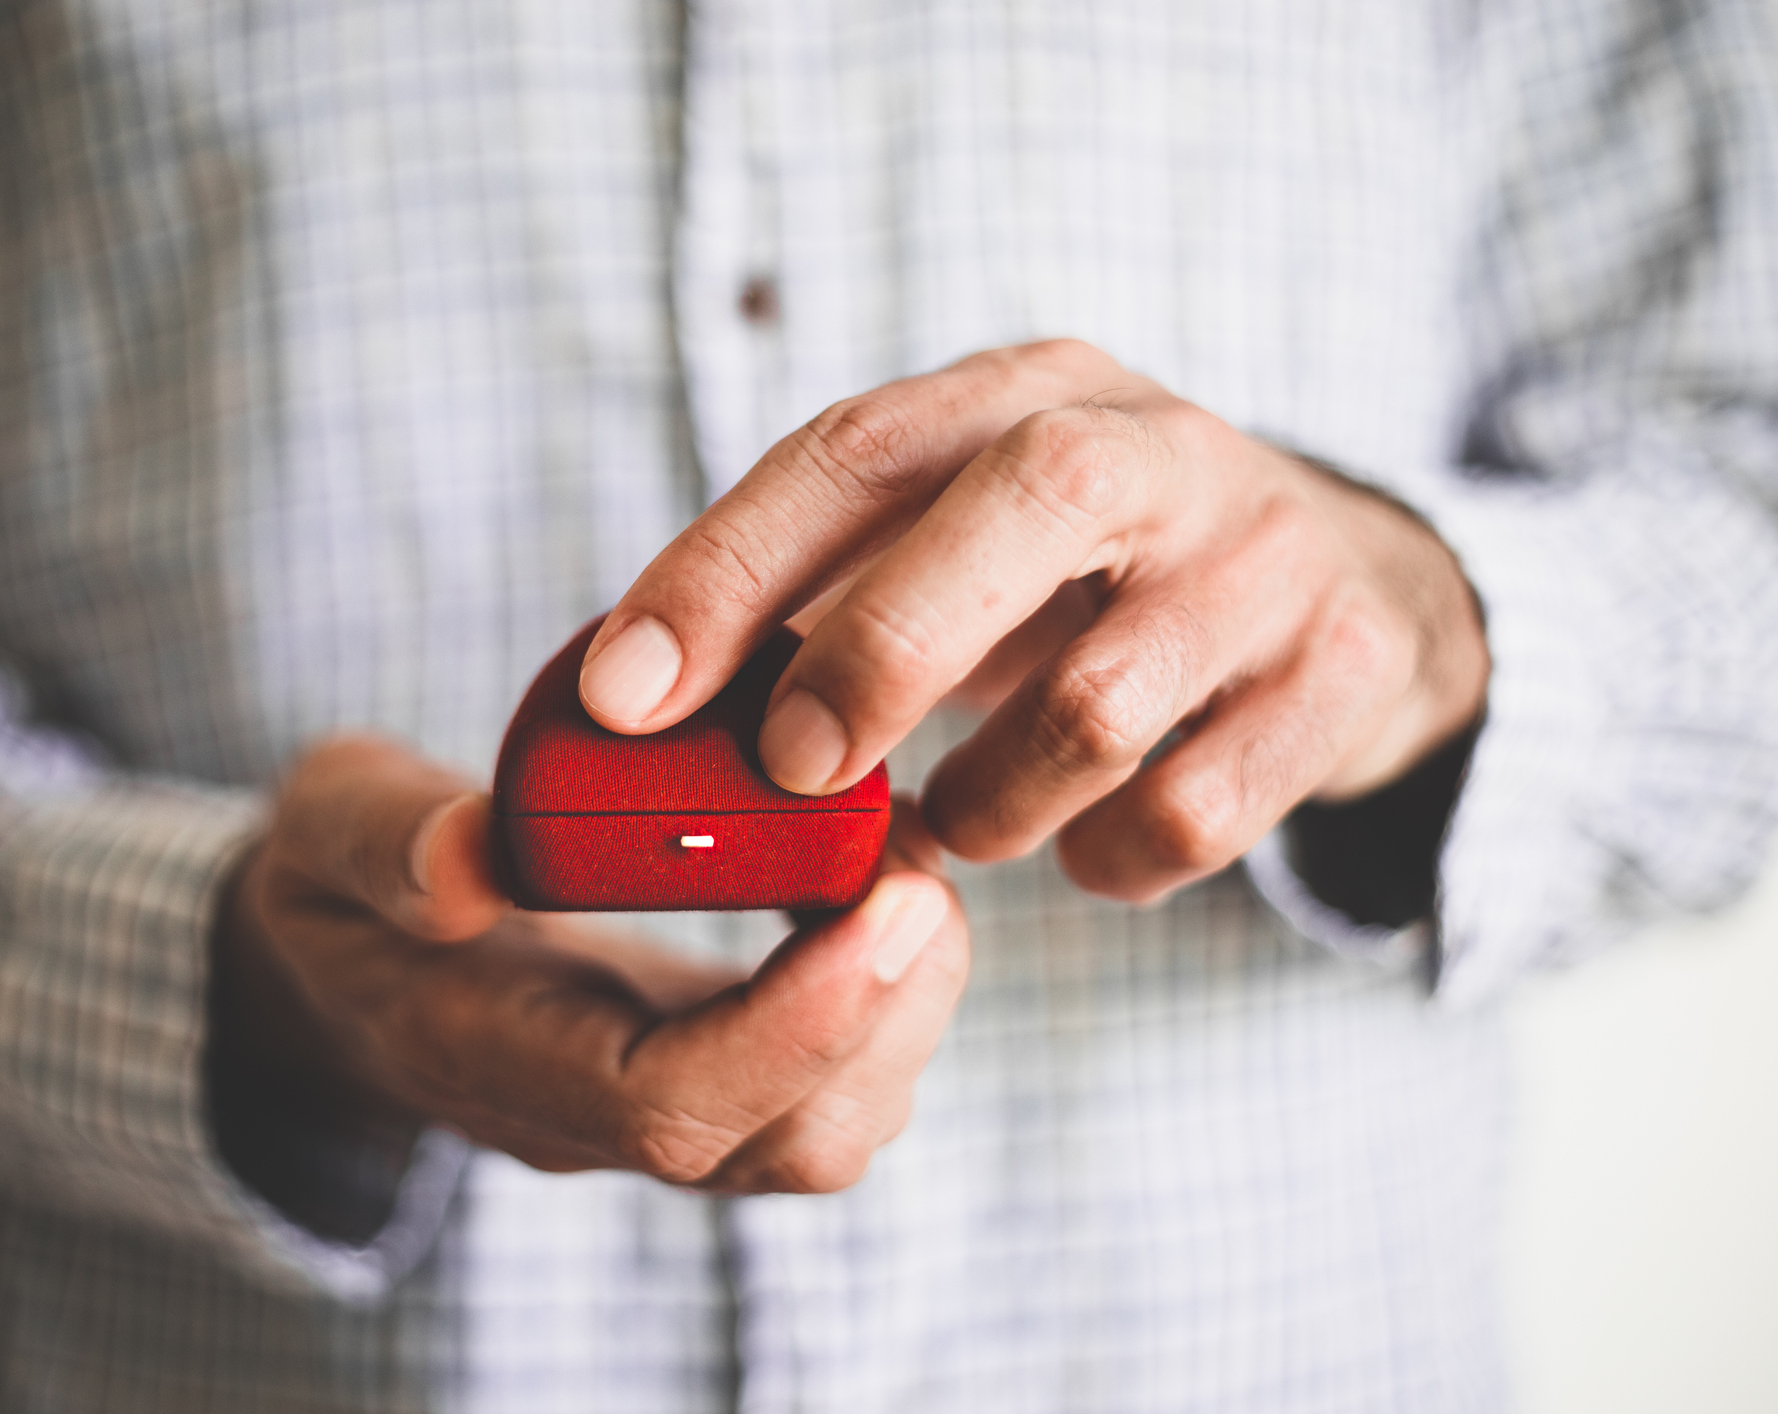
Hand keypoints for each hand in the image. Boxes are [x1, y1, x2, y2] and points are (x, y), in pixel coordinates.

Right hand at [213, 737, 967, 1193]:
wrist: (344, 955)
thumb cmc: (339, 881)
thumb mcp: (326, 828)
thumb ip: (384, 841)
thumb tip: (467, 858)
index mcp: (490, 1058)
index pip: (666, 1105)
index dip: (794, 1026)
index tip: (886, 901)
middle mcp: (587, 1117)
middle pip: (780, 1140)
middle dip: (888, 1011)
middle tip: (926, 866)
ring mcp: (652, 1108)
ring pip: (823, 1126)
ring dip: (903, 1002)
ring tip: (910, 860)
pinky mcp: (704, 1071)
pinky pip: (827, 1078)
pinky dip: (885, 987)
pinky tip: (876, 878)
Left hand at [577, 340, 1488, 902]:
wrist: (1352, 586)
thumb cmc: (1089, 574)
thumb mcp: (963, 534)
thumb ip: (819, 593)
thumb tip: (633, 709)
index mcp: (1027, 390)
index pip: (858, 448)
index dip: (727, 568)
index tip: (622, 693)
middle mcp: (1158, 445)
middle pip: (1025, 505)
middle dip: (882, 650)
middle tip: (793, 771)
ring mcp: (1268, 557)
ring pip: (1102, 701)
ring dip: (992, 800)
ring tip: (958, 821)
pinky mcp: (1346, 672)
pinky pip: (1195, 812)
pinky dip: (1107, 860)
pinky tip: (1083, 848)